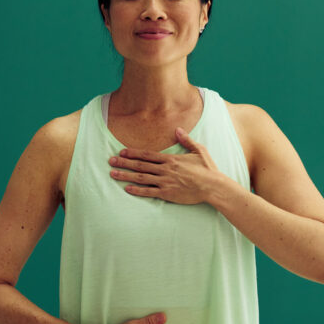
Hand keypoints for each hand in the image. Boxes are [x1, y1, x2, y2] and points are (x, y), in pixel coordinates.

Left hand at [108, 128, 225, 204]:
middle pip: (140, 165)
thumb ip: (187, 140)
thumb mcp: (199, 150)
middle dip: (124, 163)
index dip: (133, 153)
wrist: (213, 186)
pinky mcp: (167, 194)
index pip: (147, 155)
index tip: (121, 152)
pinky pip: (149, 192)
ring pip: (141, 178)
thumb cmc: (207, 169)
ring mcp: (165, 182)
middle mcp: (165, 169)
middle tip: (110, 161)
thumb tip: (178, 129)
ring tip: (113, 174)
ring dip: (125, 176)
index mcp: (171, 159)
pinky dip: (137, 190)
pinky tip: (127, 189)